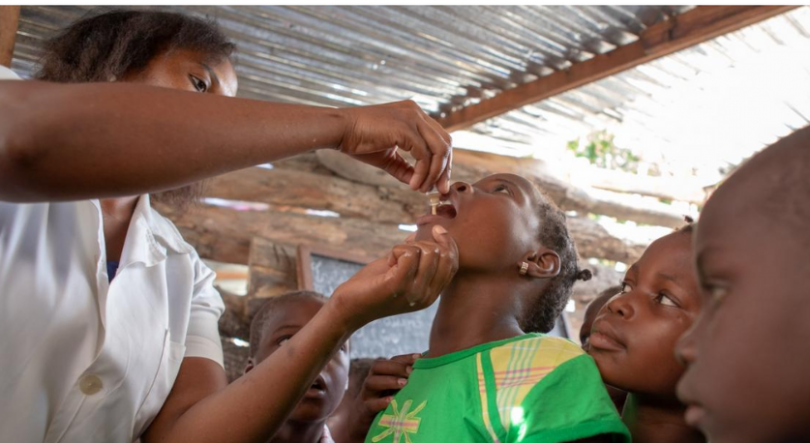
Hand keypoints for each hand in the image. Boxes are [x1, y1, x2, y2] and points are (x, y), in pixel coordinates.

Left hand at [329, 225, 457, 330]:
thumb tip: (427, 232)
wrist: (350, 306)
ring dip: (407, 247)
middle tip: (403, 252)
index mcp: (431, 293)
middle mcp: (427, 296)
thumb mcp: (401, 269)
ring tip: (393, 260)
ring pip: (427, 252)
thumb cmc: (373, 286)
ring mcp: (414, 292)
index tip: (437, 230)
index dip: (448, 243)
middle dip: (424, 243)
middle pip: (442, 255)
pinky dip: (397, 250)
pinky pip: (408, 253)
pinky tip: (388, 261)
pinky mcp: (397, 285)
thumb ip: (416, 255)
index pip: (453, 263)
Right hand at [337, 100, 452, 192]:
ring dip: (435, 173)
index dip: (443, 162)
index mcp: (414, 115)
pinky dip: (422, 173)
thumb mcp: (388, 156)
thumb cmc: (359, 140)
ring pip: (439, 149)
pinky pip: (424, 155)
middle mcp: (417, 113)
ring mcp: (412, 118)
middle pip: (446, 142)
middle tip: (440, 190)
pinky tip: (413, 185)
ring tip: (423, 189)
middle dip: (445, 169)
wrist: (340, 130)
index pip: (440, 138)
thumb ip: (405, 168)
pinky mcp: (405, 128)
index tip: (438, 183)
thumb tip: (419, 184)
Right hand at [338, 354, 419, 442]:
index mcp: (380, 374)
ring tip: (404, 384)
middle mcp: (372, 380)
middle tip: (411, 372)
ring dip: (389, 381)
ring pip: (372, 382)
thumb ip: (405, 380)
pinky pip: (370, 404)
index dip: (405, 357)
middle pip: (378, 366)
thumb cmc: (383, 402)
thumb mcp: (393, 389)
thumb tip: (428, 370)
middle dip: (396, 367)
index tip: (420, 357)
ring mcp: (366, 395)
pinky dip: (381, 402)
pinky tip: (391, 401)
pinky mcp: (364, 410)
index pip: (392, 360)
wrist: (361, 421)